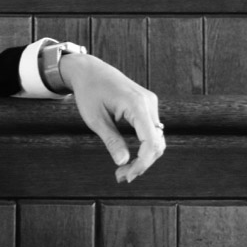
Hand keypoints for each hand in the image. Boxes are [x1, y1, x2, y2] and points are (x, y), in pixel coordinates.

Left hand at [59, 53, 164, 182]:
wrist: (88, 69)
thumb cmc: (89, 91)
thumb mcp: (95, 119)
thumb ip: (111, 140)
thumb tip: (123, 162)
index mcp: (137, 104)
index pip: (151, 141)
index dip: (142, 163)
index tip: (127, 175)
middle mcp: (148, 102)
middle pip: (157, 143)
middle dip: (142, 163)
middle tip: (121, 177)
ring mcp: (150, 103)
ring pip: (156, 139)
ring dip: (144, 157)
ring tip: (124, 170)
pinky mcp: (147, 105)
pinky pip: (151, 131)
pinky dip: (144, 146)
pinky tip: (131, 157)